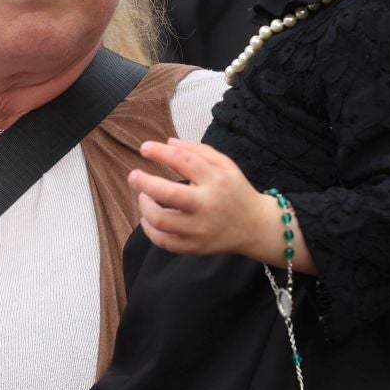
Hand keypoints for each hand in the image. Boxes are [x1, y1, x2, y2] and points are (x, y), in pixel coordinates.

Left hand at [130, 138, 275, 260]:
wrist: (256, 227)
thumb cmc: (235, 191)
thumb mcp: (225, 165)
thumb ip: (197, 150)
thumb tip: (167, 142)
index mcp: (216, 180)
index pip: (184, 161)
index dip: (160, 152)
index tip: (144, 148)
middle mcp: (208, 205)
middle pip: (169, 194)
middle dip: (145, 183)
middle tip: (133, 175)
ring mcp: (200, 229)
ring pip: (161, 221)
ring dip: (145, 206)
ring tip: (144, 196)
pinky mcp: (195, 247)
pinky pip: (164, 241)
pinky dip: (149, 230)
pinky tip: (147, 218)